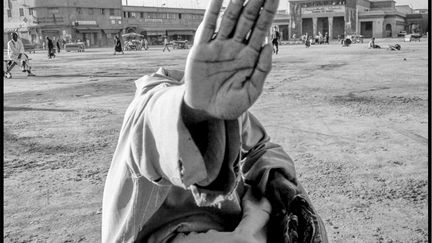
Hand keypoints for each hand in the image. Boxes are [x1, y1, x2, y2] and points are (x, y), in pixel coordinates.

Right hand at [184, 0, 278, 119]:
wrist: (206, 112)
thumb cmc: (231, 104)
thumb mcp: (251, 91)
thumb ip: (262, 70)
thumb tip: (268, 46)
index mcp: (250, 56)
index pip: (261, 29)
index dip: (268, 12)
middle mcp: (235, 47)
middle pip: (247, 19)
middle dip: (255, 1)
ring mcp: (218, 46)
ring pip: (229, 18)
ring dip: (237, 2)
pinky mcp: (201, 49)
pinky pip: (207, 26)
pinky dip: (212, 11)